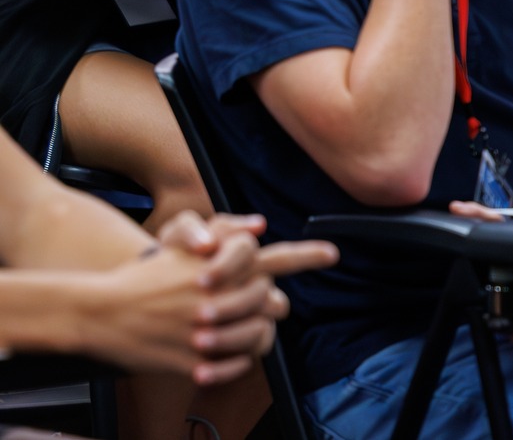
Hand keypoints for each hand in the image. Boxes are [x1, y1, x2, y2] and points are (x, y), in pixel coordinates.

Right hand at [73, 224, 334, 384]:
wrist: (98, 312)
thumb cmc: (143, 278)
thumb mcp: (183, 249)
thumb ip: (224, 240)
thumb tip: (260, 228)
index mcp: (218, 266)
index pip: (273, 255)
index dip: (307, 254)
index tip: (333, 253)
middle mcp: (219, 296)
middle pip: (271, 298)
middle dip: (269, 302)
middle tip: (263, 304)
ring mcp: (208, 330)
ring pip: (260, 333)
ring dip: (256, 334)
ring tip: (241, 331)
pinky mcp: (195, 360)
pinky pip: (238, 364)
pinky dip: (237, 363)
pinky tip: (224, 358)